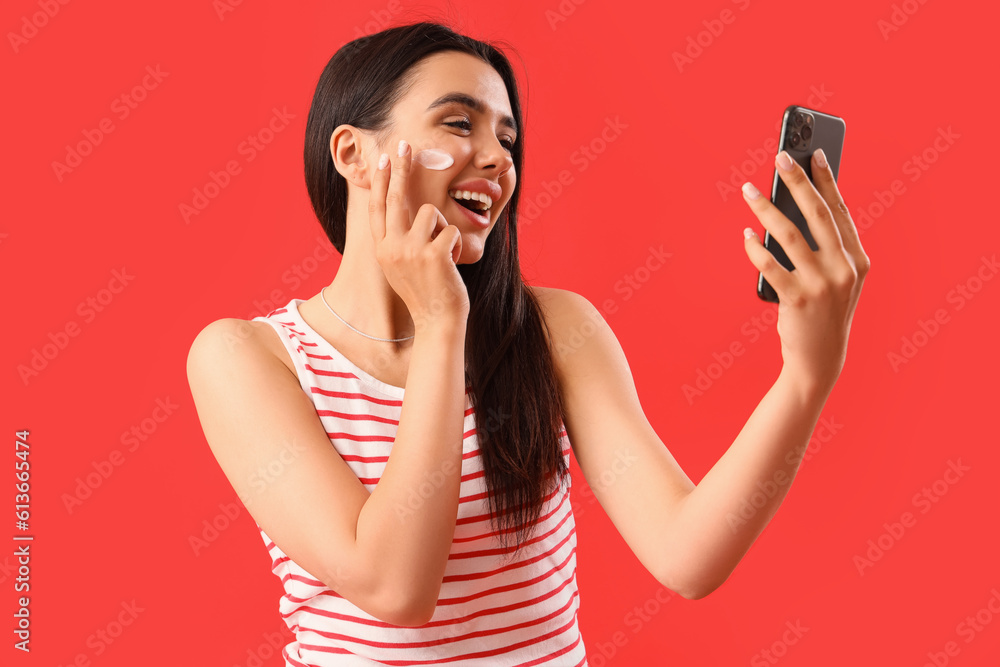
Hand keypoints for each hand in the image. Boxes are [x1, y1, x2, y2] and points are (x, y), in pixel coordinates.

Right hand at [368, 139, 469, 329]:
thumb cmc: (427, 295)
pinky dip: (457, 245)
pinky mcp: (433, 255)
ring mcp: (410, 251)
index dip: (379, 181)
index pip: (377, 208)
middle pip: (396, 197)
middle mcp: (391, 248)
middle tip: (405, 143)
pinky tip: (452, 265)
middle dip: (401, 167)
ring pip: (432, 212)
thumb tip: (407, 215)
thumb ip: (400, 242)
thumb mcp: (403, 267)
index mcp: (382, 250)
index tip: (383, 159)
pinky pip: (451, 231)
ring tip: (444, 254)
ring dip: (444, 229)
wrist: (437, 323)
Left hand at [741, 149, 870, 396]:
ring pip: (787, 235)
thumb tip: (794, 207)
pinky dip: (754, 247)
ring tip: (748, 190)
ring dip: (764, 208)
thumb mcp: (837, 280)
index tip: (813, 153)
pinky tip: (745, 234)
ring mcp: (822, 285)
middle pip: (816, 214)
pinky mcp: (797, 300)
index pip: (840, 212)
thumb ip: (826, 249)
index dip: (827, 181)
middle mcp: (843, 269)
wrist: (820, 360)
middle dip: (797, 181)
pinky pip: (769, 265)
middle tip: (779, 156)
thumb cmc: (824, 312)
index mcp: (857, 260)